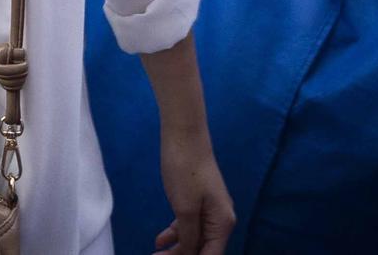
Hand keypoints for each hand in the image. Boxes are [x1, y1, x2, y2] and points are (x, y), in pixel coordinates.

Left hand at [152, 127, 233, 254]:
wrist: (184, 136)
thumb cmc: (186, 170)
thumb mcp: (185, 210)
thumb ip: (189, 238)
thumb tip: (190, 254)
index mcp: (222, 223)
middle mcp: (220, 219)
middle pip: (202, 250)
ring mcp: (209, 210)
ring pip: (194, 239)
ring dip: (176, 250)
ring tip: (155, 254)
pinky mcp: (198, 202)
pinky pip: (189, 226)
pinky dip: (175, 234)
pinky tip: (160, 240)